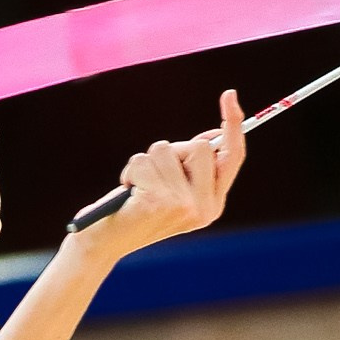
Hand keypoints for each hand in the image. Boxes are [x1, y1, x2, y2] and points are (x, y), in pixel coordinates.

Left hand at [78, 89, 246, 257]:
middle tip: (155, 176)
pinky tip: (128, 192)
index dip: (233, 124)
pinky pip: (144, 160)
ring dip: (147, 162)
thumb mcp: (173, 189)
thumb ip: (193, 166)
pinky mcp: (157, 201)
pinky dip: (131, 170)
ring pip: (167, 150)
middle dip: (174, 151)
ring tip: (138, 188)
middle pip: (201, 147)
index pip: (232, 157)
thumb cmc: (137, 210)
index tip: (229, 95)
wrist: (105, 245)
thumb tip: (213, 134)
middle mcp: (203, 209)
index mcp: (212, 206)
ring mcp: (182, 206)